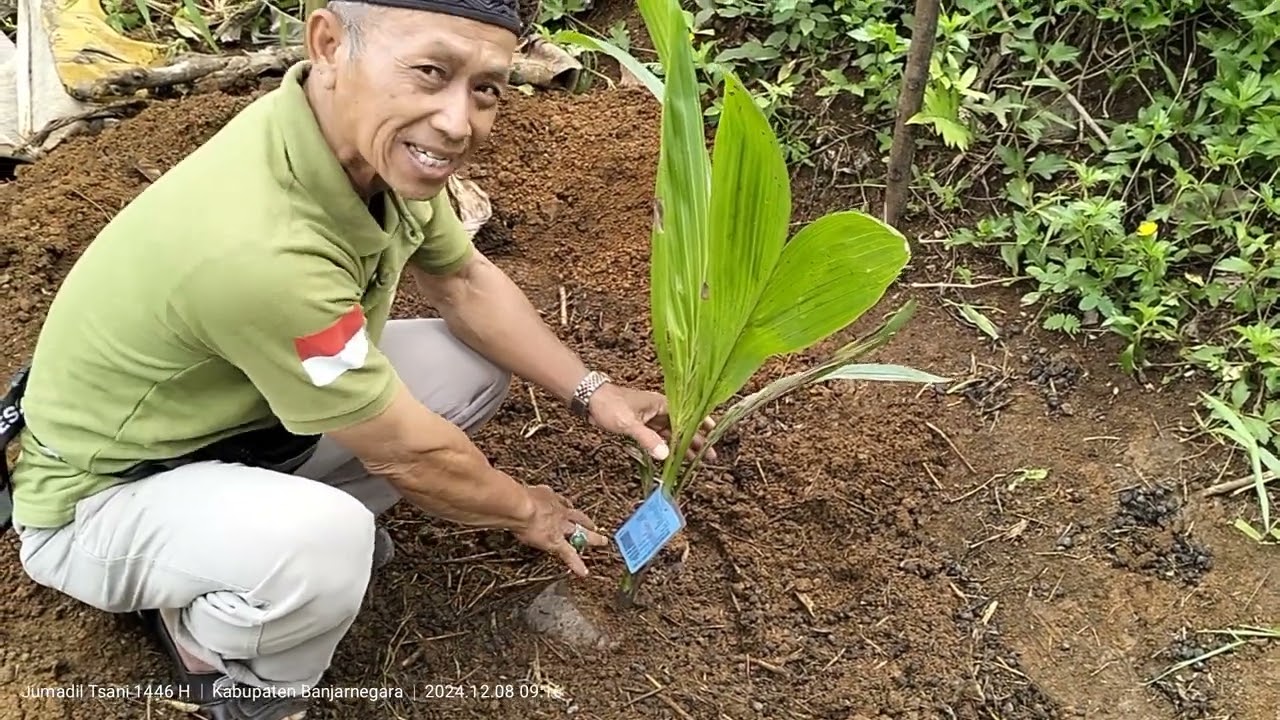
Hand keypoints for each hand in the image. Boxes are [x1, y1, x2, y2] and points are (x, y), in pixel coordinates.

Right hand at [510, 484, 608, 576]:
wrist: (521, 506)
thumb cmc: (516, 498)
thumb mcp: (518, 490)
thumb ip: (517, 492)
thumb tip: (508, 490)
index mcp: (548, 498)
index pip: (561, 503)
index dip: (566, 507)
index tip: (569, 507)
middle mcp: (558, 512)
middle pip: (577, 517)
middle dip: (586, 522)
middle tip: (594, 525)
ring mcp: (560, 528)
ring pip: (581, 533)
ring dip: (593, 538)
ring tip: (602, 542)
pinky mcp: (557, 542)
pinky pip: (569, 554)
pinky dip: (576, 564)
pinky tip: (584, 572)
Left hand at [587, 383, 716, 462]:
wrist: (589, 399)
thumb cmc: (609, 405)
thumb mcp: (629, 423)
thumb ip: (647, 439)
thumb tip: (666, 455)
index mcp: (660, 404)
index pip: (686, 414)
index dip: (701, 424)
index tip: (713, 433)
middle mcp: (658, 410)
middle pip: (682, 426)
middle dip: (696, 440)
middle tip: (709, 456)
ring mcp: (650, 418)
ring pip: (671, 434)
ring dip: (682, 446)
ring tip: (696, 460)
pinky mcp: (641, 425)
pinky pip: (658, 437)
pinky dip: (666, 446)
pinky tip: (673, 457)